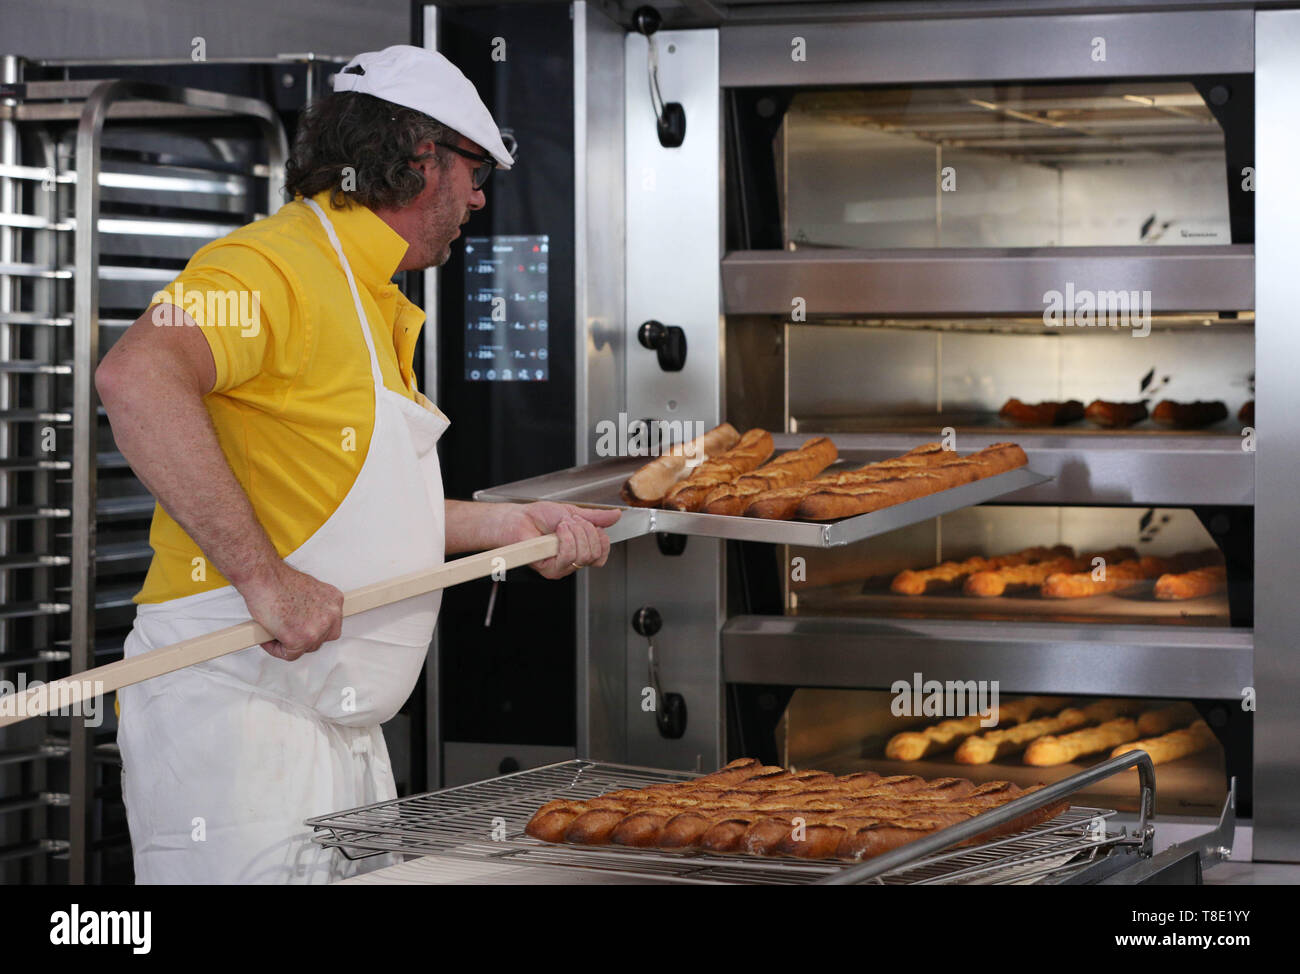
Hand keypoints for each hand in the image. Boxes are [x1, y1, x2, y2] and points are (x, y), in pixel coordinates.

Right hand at [238, 561, 344, 660]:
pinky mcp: (300, 640)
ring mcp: (317, 629)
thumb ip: (315, 607)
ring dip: (289, 643)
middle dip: (302, 638)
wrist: (263, 577)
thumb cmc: (278, 581)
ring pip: (305, 648)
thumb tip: (308, 620)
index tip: (302, 628)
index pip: (331, 625)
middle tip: (286, 631)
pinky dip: (276, 649)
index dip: (314, 629)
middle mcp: (331, 615)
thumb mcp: (309, 590)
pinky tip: (268, 637)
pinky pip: (289, 654)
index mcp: (334, 601)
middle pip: (320, 639)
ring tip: (276, 631)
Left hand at [493, 502, 619, 578]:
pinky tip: (557, 532)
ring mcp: (562, 567)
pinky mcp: (551, 570)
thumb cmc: (539, 516)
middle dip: (586, 531)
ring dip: (574, 534)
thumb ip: (596, 517)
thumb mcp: (574, 512)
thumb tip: (616, 515)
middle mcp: (573, 561)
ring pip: (583, 555)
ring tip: (561, 526)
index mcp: (581, 548)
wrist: (519, 518)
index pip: (603, 552)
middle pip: (595, 553)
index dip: (600, 537)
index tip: (587, 523)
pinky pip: (569, 556)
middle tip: (570, 522)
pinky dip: (565, 539)